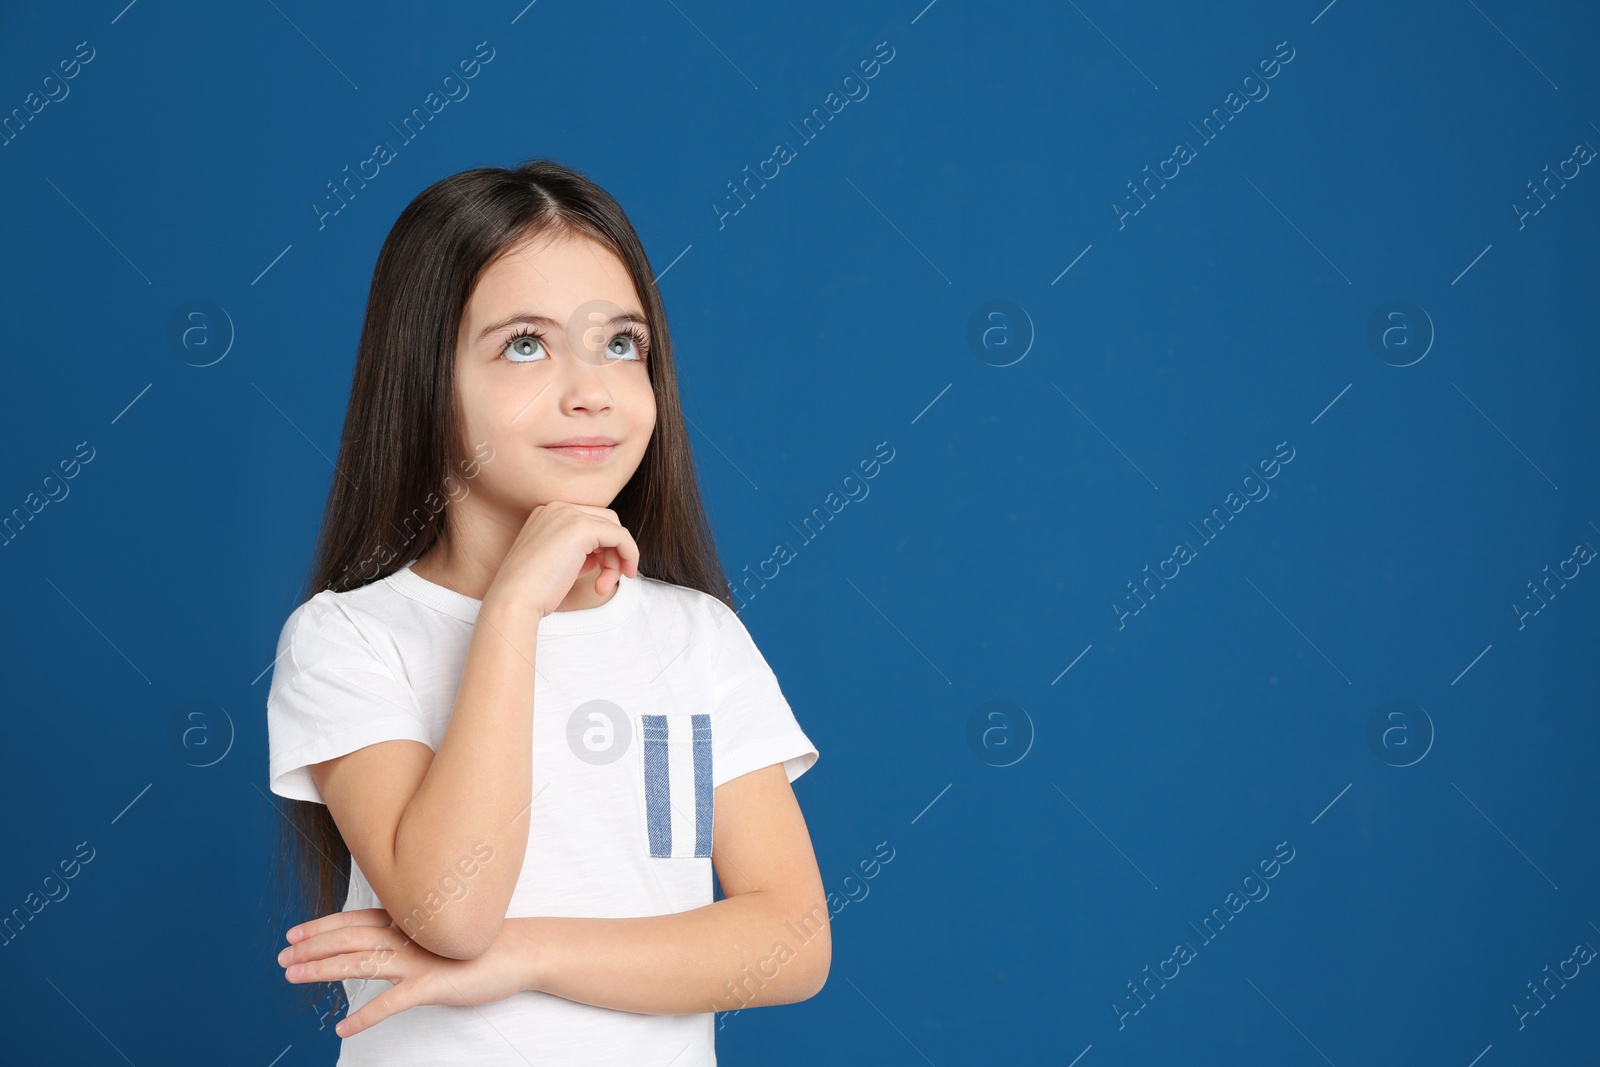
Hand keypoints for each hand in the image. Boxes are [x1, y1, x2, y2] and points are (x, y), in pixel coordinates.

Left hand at [279, 908, 526, 1036]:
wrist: (521, 952)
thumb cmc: (479, 944)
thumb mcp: (438, 933)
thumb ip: (409, 933)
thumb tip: (382, 937)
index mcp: (408, 921)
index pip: (354, 921)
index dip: (321, 927)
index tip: (294, 935)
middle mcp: (407, 936)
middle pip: (348, 939)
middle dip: (312, 947)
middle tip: (282, 959)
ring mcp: (418, 960)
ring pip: (360, 963)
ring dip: (323, 970)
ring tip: (294, 977)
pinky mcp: (432, 985)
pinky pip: (391, 1003)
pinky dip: (364, 1016)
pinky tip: (343, 1029)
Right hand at [489, 501, 640, 618]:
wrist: (514, 600)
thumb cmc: (532, 590)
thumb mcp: (558, 562)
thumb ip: (580, 552)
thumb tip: (605, 554)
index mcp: (548, 513)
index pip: (590, 521)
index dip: (602, 548)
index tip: (601, 574)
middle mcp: (557, 508)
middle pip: (605, 522)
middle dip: (613, 552)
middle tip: (606, 580)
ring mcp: (568, 515)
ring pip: (614, 529)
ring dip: (617, 560)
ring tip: (604, 585)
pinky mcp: (581, 528)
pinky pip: (621, 537)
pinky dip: (629, 554)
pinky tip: (623, 575)